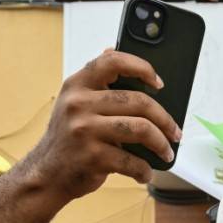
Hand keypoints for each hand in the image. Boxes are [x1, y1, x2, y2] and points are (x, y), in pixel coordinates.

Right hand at [20, 50, 182, 195]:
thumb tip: (113, 48)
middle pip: (138, 100)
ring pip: (141, 128)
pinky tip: (146, 173)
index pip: (112, 61)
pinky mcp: (92, 156)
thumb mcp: (74, 102)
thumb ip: (95, 81)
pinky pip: (132, 161)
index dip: (142, 68)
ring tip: (167, 153)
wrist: (47, 174)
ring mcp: (85, 129)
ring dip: (161, 144)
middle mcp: (79, 103)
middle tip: (175, 132)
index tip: (159, 84)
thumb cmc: (70, 138)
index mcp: (77, 84)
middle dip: (164, 119)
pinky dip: (144, 170)